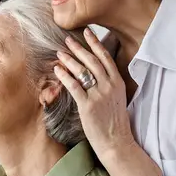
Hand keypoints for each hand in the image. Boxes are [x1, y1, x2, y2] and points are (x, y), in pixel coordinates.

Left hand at [54, 28, 135, 159]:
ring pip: (82, 71)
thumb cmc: (115, 122)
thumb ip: (109, 84)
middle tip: (67, 39)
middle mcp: (109, 86)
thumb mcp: (118, 98)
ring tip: (59, 52)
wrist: (117, 142)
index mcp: (118, 82)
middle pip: (92, 61)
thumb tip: (96, 73)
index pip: (105, 57)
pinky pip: (73, 86)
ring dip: (69, 59)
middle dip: (79, 48)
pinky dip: (64, 76)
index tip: (87, 32)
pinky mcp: (88, 106)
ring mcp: (99, 95)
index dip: (95, 43)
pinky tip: (57, 70)